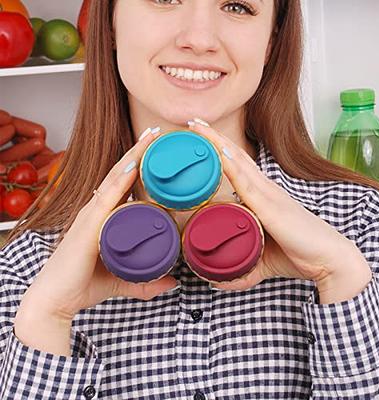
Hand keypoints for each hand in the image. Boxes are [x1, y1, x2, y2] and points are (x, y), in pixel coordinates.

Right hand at [17, 128, 178, 322]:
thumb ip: (147, 281)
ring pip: (114, 178)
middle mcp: (96, 210)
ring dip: (134, 157)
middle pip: (120, 174)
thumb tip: (171, 282)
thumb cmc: (82, 285)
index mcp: (103, 217)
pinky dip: (120, 180)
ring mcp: (91, 215)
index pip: (123, 184)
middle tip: (158, 132)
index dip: (138, 165)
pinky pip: (106, 197)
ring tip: (151, 137)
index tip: (156, 149)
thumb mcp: (122, 279)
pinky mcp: (87, 226)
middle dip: (139, 152)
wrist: (54, 302)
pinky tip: (134, 165)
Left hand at [187, 119, 370, 297]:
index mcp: (263, 196)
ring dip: (215, 143)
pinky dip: (230, 165)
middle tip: (192, 121)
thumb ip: (240, 268)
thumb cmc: (298, 254)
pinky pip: (245, 182)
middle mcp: (264, 189)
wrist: (328, 261)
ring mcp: (267, 194)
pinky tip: (217, 151)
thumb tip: (216, 280)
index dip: (219, 150)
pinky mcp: (270, 207)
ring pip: (236, 161)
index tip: (199, 137)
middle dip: (212, 137)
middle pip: (234, 156)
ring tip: (196, 126)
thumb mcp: (261, 261)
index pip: (237, 166)